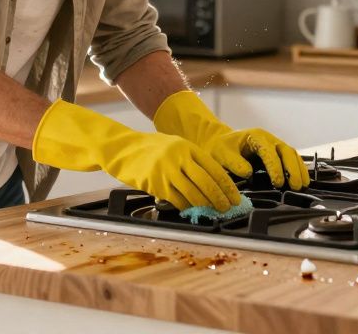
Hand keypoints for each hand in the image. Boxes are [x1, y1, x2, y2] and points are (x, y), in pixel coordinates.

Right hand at [32, 99, 239, 209]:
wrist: (122, 150)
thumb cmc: (149, 148)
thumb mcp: (173, 145)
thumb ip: (191, 159)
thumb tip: (213, 180)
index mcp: (186, 147)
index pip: (214, 168)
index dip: (227, 185)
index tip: (235, 196)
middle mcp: (178, 158)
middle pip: (207, 183)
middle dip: (221, 198)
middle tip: (228, 208)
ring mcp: (167, 172)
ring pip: (194, 194)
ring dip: (206, 206)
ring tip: (214, 212)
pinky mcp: (156, 185)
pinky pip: (178, 200)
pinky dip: (188, 207)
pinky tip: (193, 210)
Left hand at [152, 90, 308, 190]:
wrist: (219, 143)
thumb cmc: (220, 148)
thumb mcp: (221, 153)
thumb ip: (233, 162)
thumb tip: (248, 172)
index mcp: (255, 136)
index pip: (269, 150)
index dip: (275, 167)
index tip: (277, 182)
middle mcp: (268, 138)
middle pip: (286, 151)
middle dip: (292, 169)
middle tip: (294, 186)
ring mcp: (274, 144)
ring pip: (292, 154)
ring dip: (299, 170)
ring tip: (301, 186)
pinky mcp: (277, 153)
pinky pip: (291, 159)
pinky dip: (298, 169)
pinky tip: (301, 181)